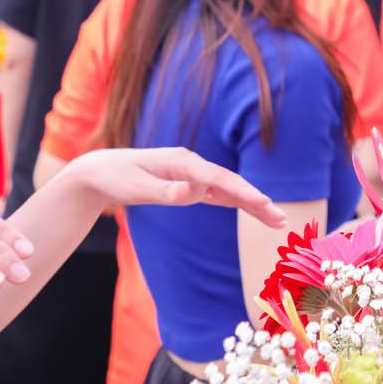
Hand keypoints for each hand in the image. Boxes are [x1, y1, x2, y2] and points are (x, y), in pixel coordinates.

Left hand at [66, 147, 285, 228]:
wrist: (101, 171)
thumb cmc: (117, 178)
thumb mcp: (136, 187)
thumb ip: (165, 191)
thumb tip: (192, 193)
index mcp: (182, 162)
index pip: (219, 179)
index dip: (243, 192)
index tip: (264, 204)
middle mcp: (192, 166)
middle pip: (230, 184)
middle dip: (257, 201)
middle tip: (281, 220)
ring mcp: (192, 174)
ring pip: (228, 190)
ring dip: (252, 203)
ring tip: (276, 220)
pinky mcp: (188, 184)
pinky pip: (218, 194)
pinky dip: (236, 202)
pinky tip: (252, 209)